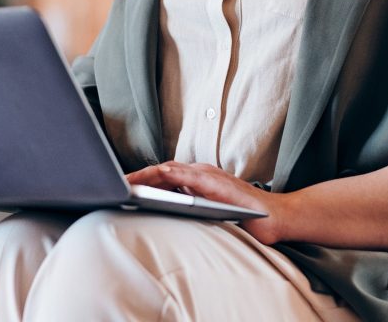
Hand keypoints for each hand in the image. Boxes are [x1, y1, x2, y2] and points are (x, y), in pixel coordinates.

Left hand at [126, 161, 284, 243]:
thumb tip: (164, 213)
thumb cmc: (243, 217)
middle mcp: (199, 173)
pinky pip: (190, 175)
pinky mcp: (216, 182)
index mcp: (196, 180)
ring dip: (147, 175)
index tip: (120, 187)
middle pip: (161, 171)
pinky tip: (159, 176)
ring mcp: (208, 175)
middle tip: (113, 184)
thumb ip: (190, 207)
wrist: (274, 217)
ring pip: (170, 170)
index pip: (162, 177)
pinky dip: (173, 174)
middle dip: (137, 177)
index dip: (140, 180)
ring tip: (127, 183)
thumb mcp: (209, 211)